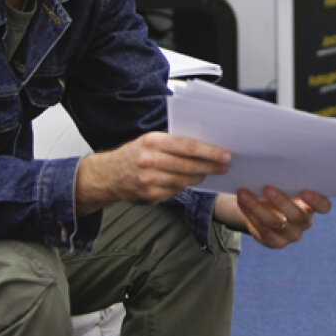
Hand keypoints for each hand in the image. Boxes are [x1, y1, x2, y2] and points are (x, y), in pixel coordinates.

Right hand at [76, 132, 231, 213]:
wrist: (109, 175)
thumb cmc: (136, 153)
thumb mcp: (150, 140)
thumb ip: (173, 142)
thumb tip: (205, 145)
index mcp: (152, 141)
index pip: (187, 146)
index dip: (209, 151)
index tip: (226, 154)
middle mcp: (149, 160)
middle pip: (189, 165)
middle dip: (211, 166)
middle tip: (225, 165)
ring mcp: (149, 180)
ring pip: (184, 180)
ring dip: (201, 176)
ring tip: (211, 172)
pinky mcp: (150, 196)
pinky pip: (176, 191)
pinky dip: (186, 186)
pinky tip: (192, 180)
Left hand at [229, 187, 330, 248]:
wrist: (266, 208)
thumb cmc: (280, 187)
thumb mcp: (286, 183)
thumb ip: (287, 177)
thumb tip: (276, 155)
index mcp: (313, 206)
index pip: (324, 206)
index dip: (316, 200)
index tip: (304, 191)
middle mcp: (305, 222)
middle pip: (297, 216)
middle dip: (281, 202)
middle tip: (267, 188)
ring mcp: (291, 234)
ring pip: (276, 223)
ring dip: (258, 208)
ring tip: (243, 193)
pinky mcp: (276, 242)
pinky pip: (263, 231)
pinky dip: (251, 215)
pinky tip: (242, 203)